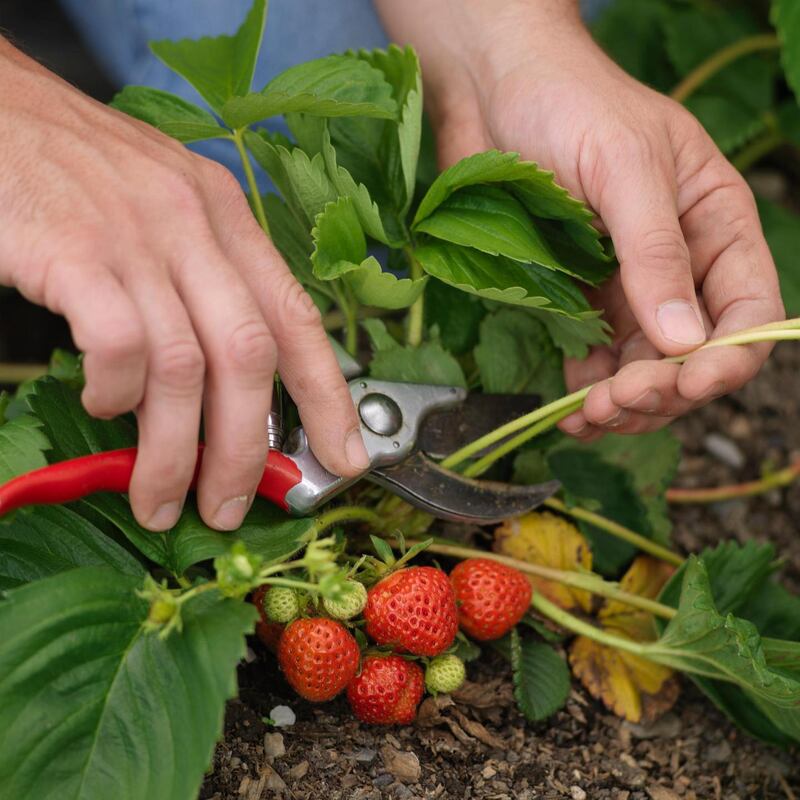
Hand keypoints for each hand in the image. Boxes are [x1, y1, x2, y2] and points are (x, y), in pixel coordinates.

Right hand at [0, 39, 368, 530]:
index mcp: (227, 217)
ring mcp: (136, 235)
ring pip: (185, 366)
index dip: (329, 396)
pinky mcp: (73, 250)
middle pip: (250, 355)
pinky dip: (116, 392)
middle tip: (230, 507)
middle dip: (248, 448)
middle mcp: (195, 223)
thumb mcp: (165, 210)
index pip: (298, 317)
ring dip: (175, 450)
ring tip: (159, 498)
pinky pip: (120, 345)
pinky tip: (103, 405)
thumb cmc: (79, 171)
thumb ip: (204, 284)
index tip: (344, 458)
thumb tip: (230, 386)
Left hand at [377, 0, 783, 438]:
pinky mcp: (578, 296)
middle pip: (692, 352)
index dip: (727, 359)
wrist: (491, 90)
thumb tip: (686, 341)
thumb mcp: (624, 166)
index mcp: (714, 222)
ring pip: (644, 366)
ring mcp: (626, 283)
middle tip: (616, 402)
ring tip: (586, 414)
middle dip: (662, 388)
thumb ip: (655, 251)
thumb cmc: (568, 102)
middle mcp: (677, 261)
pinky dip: (587, 387)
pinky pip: (595, 358)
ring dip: (623, 400)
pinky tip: (570, 402)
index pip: (747, 309)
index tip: (689, 386)